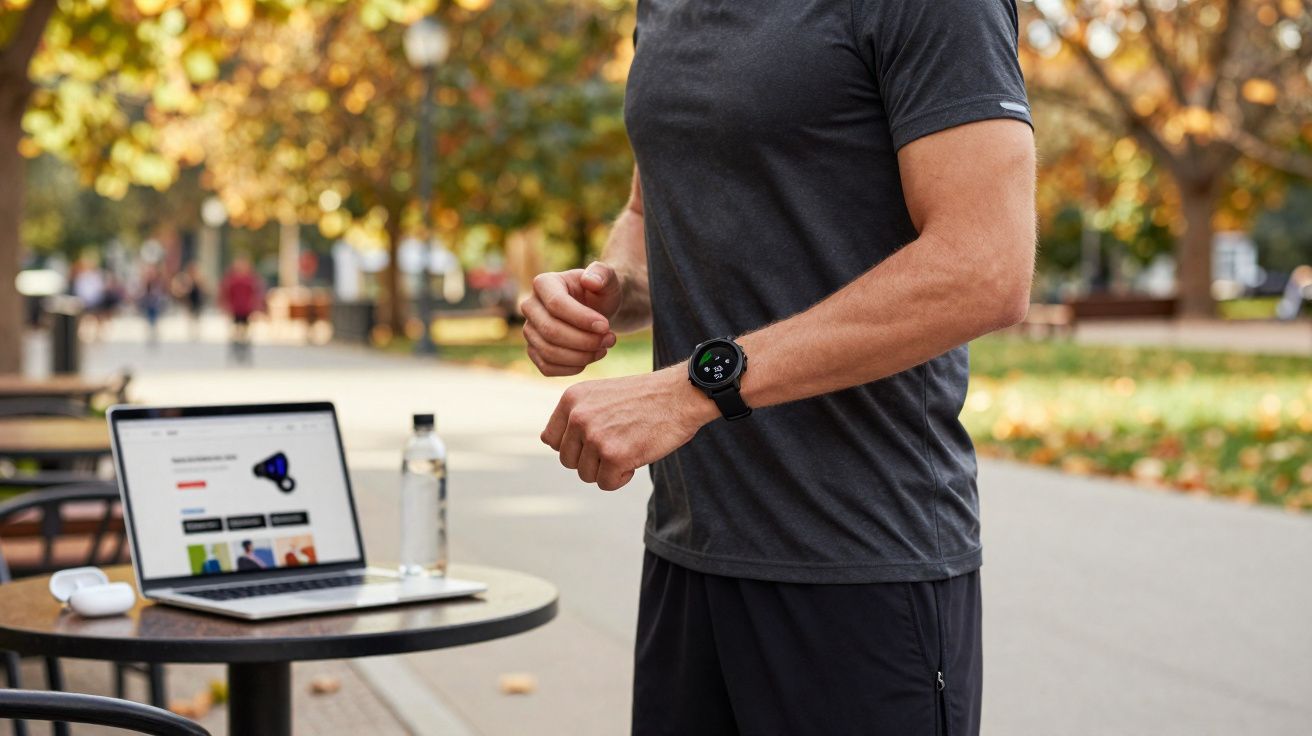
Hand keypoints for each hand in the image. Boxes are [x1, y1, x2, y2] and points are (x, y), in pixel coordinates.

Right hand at [520, 262, 623, 376]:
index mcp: (544, 283)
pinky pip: (547, 367)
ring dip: (581, 356)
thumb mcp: (607, 279)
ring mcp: (529, 330)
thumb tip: (591, 281)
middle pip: (550, 331)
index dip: (582, 319)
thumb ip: (602, 274)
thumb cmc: (600, 293)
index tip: (606, 326)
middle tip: (610, 339)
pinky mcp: (534, 350)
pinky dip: (572, 368)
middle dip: (584, 340)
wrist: (597, 310)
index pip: (556, 304)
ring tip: (604, 348)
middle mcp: (530, 306)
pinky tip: (590, 357)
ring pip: (549, 352)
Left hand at [542, 367, 716, 490]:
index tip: (596, 442)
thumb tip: (550, 444)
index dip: (574, 447)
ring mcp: (595, 437)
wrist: (682, 394)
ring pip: (586, 474)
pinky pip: (606, 483)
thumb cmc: (646, 397)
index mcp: (571, 399)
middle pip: (568, 460)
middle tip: (617, 446)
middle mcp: (578, 416)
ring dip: (607, 469)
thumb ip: (577, 416)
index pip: (552, 440)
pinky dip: (622, 478)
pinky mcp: (614, 456)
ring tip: (629, 448)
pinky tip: (637, 457)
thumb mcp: (601, 395)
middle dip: (591, 460)